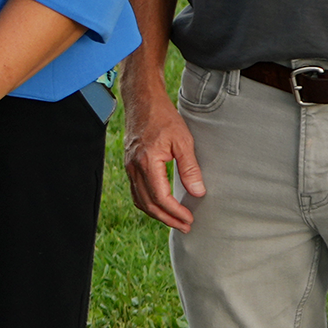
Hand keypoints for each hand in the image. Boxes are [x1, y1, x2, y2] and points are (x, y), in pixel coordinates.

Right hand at [123, 93, 205, 230]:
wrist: (143, 101)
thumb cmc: (164, 117)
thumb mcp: (183, 140)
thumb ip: (190, 168)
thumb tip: (198, 192)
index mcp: (147, 162)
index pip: (160, 198)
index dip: (175, 212)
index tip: (189, 219)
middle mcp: (134, 168)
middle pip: (148, 204)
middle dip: (167, 219)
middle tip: (185, 226)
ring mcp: (129, 167)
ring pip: (140, 200)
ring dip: (157, 214)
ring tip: (174, 220)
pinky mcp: (130, 165)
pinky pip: (136, 191)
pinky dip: (148, 203)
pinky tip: (160, 206)